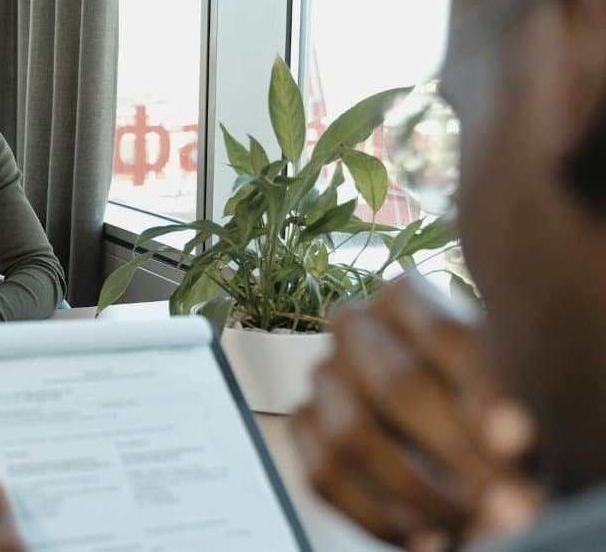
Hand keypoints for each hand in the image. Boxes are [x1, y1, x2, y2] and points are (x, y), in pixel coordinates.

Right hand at [292, 276, 542, 550]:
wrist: (454, 428)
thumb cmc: (488, 404)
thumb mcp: (511, 394)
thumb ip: (509, 413)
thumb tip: (508, 443)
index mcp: (406, 297)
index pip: (447, 339)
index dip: (487, 397)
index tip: (522, 444)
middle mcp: (353, 327)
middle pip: (396, 387)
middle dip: (455, 455)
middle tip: (502, 499)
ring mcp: (322, 376)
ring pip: (350, 435)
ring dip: (417, 493)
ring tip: (471, 521)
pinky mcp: (304, 425)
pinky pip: (324, 477)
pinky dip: (380, 519)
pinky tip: (430, 537)